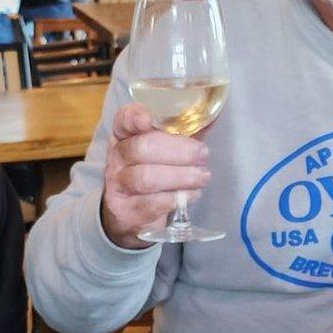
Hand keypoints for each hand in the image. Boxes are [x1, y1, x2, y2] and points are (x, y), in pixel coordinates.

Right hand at [99, 102, 209, 248]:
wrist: (132, 217)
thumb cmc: (155, 174)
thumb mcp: (168, 150)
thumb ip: (187, 133)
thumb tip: (214, 115)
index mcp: (125, 136)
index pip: (123, 120)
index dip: (134, 117)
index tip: (148, 120)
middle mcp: (118, 158)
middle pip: (141, 148)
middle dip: (177, 151)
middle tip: (202, 154)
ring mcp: (119, 186)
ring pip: (146, 178)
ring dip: (180, 176)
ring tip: (202, 176)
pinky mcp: (127, 212)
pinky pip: (153, 203)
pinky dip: (177, 197)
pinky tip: (192, 193)